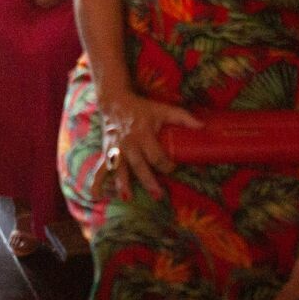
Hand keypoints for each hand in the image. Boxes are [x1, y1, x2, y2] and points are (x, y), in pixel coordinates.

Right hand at [92, 86, 201, 200]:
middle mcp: (128, 144)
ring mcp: (116, 149)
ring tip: (127, 198)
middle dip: (148, 181)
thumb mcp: (162, 110)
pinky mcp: (107, 152)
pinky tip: (95, 195)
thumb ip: (182, 118)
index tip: (173, 168)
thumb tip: (203, 126)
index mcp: (143, 134)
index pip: (156, 154)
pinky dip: (97, 182)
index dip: (166, 164)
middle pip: (139, 165)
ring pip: (119, 169)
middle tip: (158, 195)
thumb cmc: (141, 108)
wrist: (114, 101)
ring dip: (122, 184)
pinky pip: (100, 168)